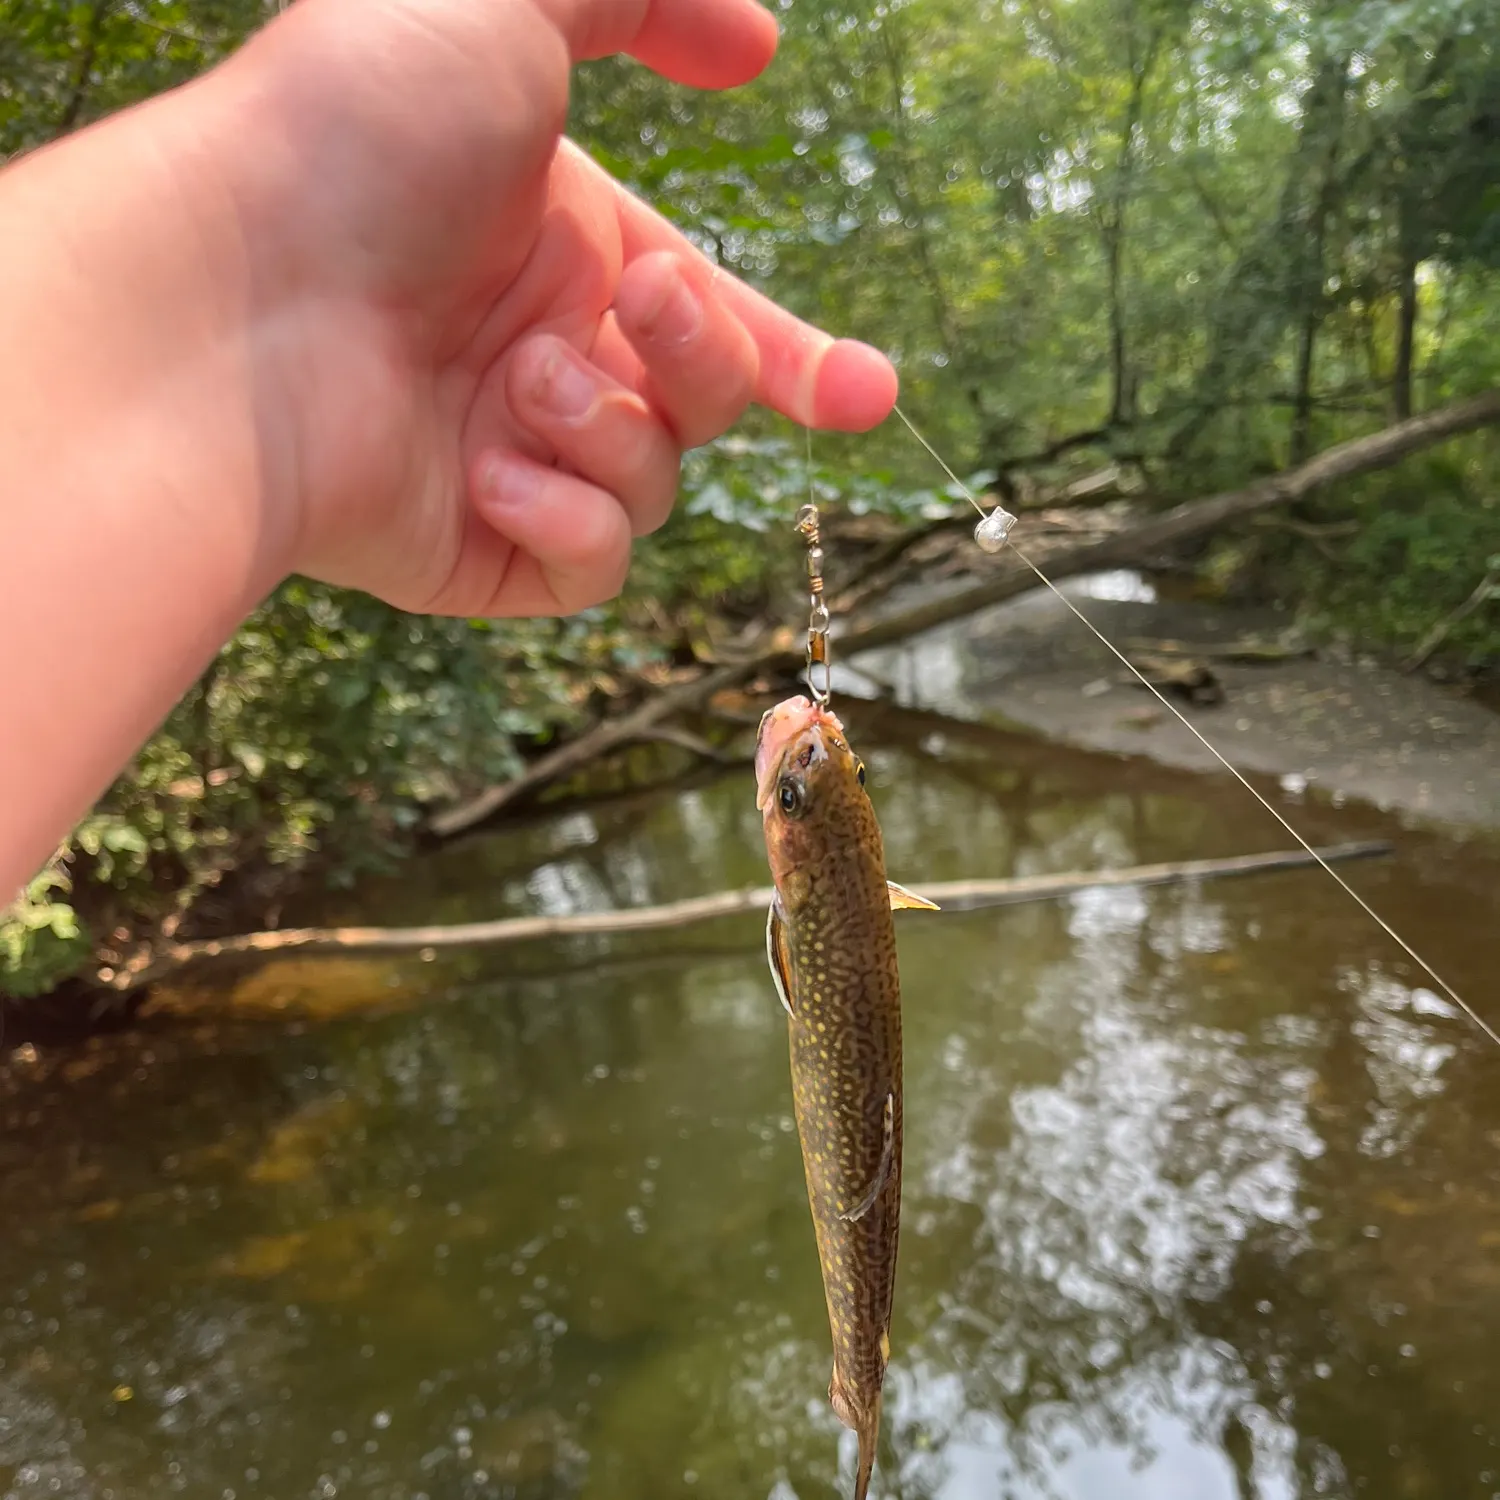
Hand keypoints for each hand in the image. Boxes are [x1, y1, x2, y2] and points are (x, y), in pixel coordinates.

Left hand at [206, 0, 897, 615]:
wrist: (236, 295)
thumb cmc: (355, 138)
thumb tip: (754, 42)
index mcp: (561, 250)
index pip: (711, 319)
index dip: (795, 359)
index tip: (861, 396)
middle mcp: (542, 353)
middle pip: (705, 399)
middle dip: (710, 355)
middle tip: (646, 306)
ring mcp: (512, 457)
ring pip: (658, 480)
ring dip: (614, 424)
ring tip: (521, 380)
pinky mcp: (479, 552)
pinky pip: (593, 565)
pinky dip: (570, 519)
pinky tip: (496, 472)